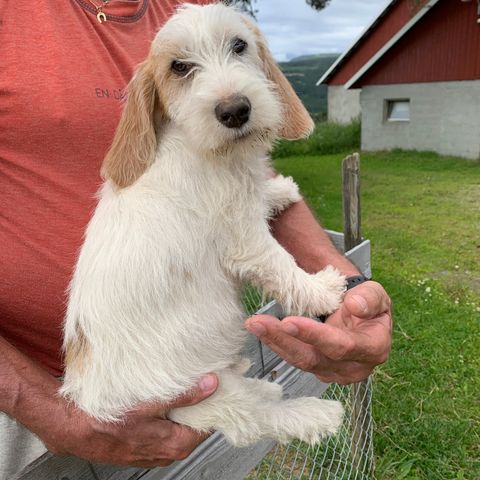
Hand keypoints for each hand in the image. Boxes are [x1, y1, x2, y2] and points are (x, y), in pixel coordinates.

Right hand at [39, 375, 217, 467]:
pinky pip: (163, 429)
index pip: (208, 427)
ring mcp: (153, 450)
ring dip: (182, 410)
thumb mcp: (150, 404)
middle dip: (199, 406)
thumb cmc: (107, 421)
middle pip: (193, 427)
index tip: (220, 387)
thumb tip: (211, 384)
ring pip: (177, 428)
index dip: (215, 406)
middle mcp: (166, 452)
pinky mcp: (142, 445)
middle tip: (203, 382)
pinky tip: (161, 400)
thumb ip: (183, 395)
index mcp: (174, 445)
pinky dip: (167, 415)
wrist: (73, 428)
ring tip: (183, 388)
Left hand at [245, 281, 391, 383]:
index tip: (288, 321)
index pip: (340, 345)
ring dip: (274, 341)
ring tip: (254, 324)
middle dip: (283, 340)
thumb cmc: (368, 303)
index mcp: (372, 348)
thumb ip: (370, 298)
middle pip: (313, 358)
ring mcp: (332, 372)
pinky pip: (294, 358)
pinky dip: (276, 343)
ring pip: (299, 360)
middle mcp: (353, 367)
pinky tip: (261, 329)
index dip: (314, 335)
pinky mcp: (317, 368)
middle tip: (259, 323)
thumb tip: (355, 306)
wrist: (360, 313)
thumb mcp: (375, 294)